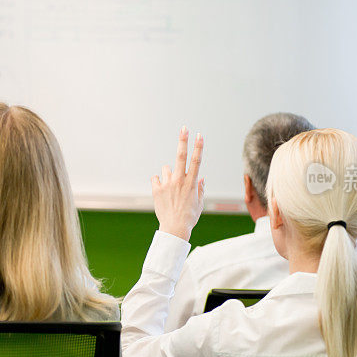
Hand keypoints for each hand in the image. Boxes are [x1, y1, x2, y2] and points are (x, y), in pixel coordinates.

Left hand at [151, 126, 204, 241]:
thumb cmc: (189, 217)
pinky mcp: (157, 189)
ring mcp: (167, 184)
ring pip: (166, 168)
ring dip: (168, 174)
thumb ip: (200, 189)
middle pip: (181, 156)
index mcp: (191, 183)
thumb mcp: (199, 203)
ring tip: (170, 188)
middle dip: (183, 140)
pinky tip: (162, 191)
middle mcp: (179, 180)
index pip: (196, 161)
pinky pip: (156, 178)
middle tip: (184, 128)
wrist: (174, 228)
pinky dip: (159, 182)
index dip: (198, 147)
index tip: (200, 135)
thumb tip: (200, 178)